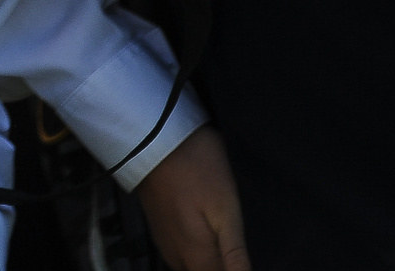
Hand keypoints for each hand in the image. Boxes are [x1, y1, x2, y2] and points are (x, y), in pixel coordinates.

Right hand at [135, 126, 251, 270]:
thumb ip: (235, 256)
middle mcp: (177, 258)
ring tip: (225, 241)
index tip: (239, 256)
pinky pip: (181, 256)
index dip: (234, 270)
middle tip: (235, 245)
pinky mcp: (160, 229)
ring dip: (210, 261)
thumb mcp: (226, 211)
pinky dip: (198, 255)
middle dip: (223, 265)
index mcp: (196, 257)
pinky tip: (207, 237)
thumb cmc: (199, 171)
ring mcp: (165, 243)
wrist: (154, 137)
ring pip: (192, 267)